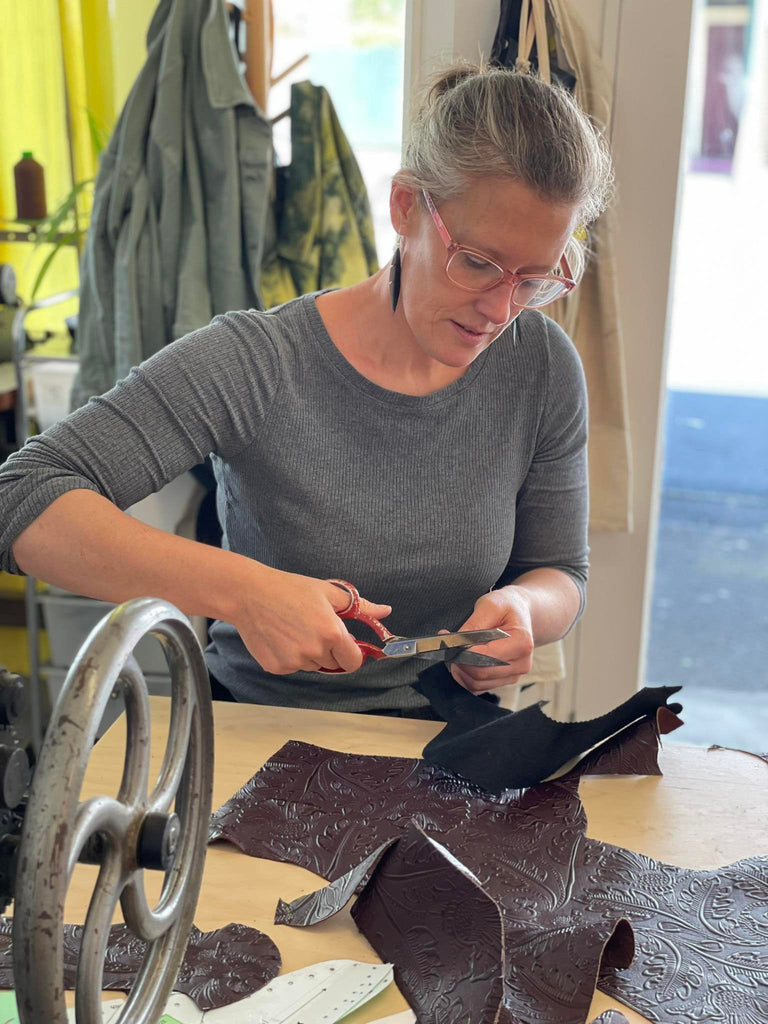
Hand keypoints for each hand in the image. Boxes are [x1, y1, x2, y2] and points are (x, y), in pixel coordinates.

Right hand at [234, 566, 390, 673]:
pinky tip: (281, 636)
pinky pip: (293, 667)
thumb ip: (360, 607)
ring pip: (312, 666)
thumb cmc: (290, 589)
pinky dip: (290, 656)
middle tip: (314, 628)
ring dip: (310, 654)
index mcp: (331, 633)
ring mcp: (294, 662)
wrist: (249, 594)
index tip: (345, 644)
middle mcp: (314, 651)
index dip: (352, 653)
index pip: (353, 661)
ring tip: (295, 629)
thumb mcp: (329, 593)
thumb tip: (385, 611)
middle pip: (333, 664)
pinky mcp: (276, 667)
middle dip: (330, 650)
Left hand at [449, 587, 533, 693]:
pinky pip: (479, 687)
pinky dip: (466, 676)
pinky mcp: (505, 680)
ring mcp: (514, 674)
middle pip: (480, 674)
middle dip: (459, 661)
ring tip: (457, 651)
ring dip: (461, 670)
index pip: (485, 658)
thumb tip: (456, 643)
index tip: (449, 642)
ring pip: (477, 684)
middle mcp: (522, 663)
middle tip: (449, 646)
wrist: (519, 612)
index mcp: (521, 643)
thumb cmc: (506, 607)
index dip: (462, 652)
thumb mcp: (489, 605)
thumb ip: (473, 625)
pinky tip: (464, 660)